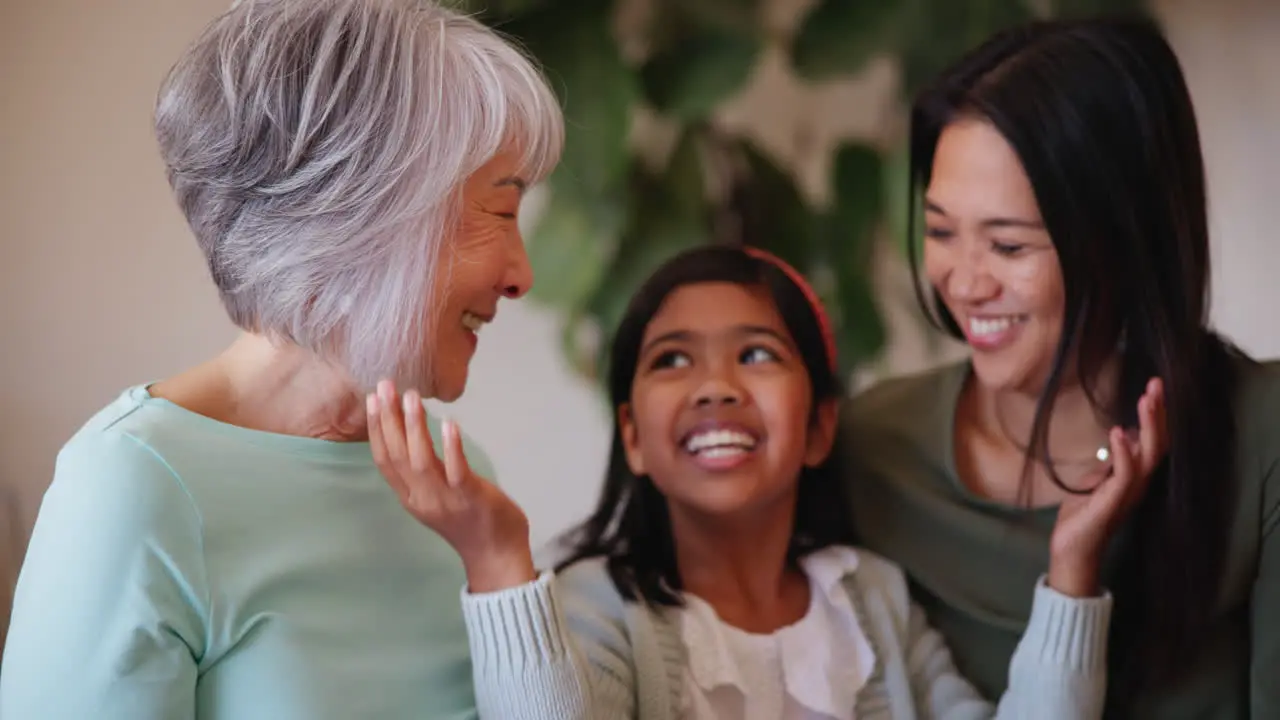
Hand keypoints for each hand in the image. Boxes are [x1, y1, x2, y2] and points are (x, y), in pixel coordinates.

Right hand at [367, 380, 535, 592]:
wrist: (496, 556)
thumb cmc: (469, 521)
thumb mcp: (435, 498)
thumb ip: (422, 473)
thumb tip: (413, 436)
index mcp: (410, 497)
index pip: (384, 460)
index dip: (376, 429)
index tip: (372, 399)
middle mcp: (422, 498)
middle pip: (397, 455)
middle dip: (388, 418)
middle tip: (385, 385)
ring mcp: (445, 499)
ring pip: (421, 460)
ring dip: (413, 427)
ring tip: (411, 397)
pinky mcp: (471, 498)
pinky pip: (457, 471)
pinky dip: (451, 446)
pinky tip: (448, 423)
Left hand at [1048, 378, 1165, 596]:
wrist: (1072, 549)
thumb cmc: (1082, 515)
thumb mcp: (1094, 479)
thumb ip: (1109, 460)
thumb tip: (1120, 434)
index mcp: (1134, 475)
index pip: (1151, 440)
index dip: (1156, 415)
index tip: (1153, 387)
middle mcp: (1137, 483)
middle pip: (1157, 443)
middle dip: (1158, 413)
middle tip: (1157, 384)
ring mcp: (1127, 493)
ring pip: (1146, 455)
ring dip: (1147, 426)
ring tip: (1145, 400)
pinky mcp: (1112, 503)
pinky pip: (1124, 476)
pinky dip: (1123, 453)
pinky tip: (1117, 433)